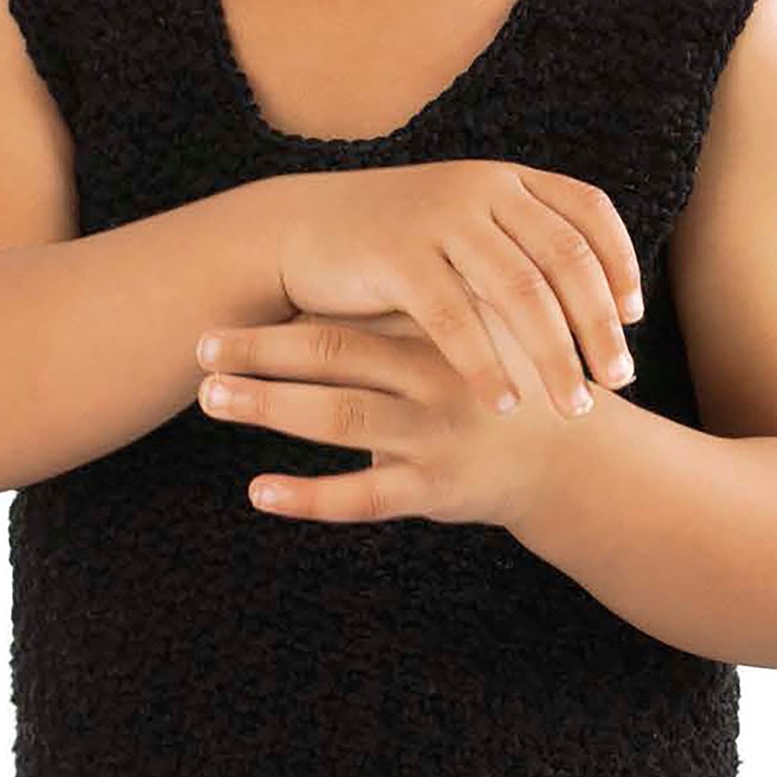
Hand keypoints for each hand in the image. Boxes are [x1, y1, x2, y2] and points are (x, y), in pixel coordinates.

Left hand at [194, 301, 631, 529]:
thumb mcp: (471, 330)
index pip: (350, 313)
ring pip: (341, 419)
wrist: (576, 458)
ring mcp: (433, 435)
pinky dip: (307, 497)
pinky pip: (362, 498)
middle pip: (334, 355)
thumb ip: (407, 310)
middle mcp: (434, 377)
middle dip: (261, 351)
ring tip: (210, 398)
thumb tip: (315, 278)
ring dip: (270, 408)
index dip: (285, 311)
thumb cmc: (502, 382)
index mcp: (439, 330)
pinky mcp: (434, 490)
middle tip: (200, 348)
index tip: (225, 305)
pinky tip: (258, 492)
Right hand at [270, 158, 642, 416]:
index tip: (633, 320)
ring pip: (519, 291)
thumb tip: (601, 308)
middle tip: (620, 379)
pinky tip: (504, 404)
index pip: (588, 213)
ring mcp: (439, 219)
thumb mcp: (467, 231)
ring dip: (552, 355)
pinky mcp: (397, 256)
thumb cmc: (397, 249)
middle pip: (564, 259)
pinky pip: (456, 317)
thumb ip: (523, 252)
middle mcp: (481, 189)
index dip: (620, 266)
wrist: (301, 231)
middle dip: (597, 325)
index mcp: (507, 180)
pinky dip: (485, 365)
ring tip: (573, 406)